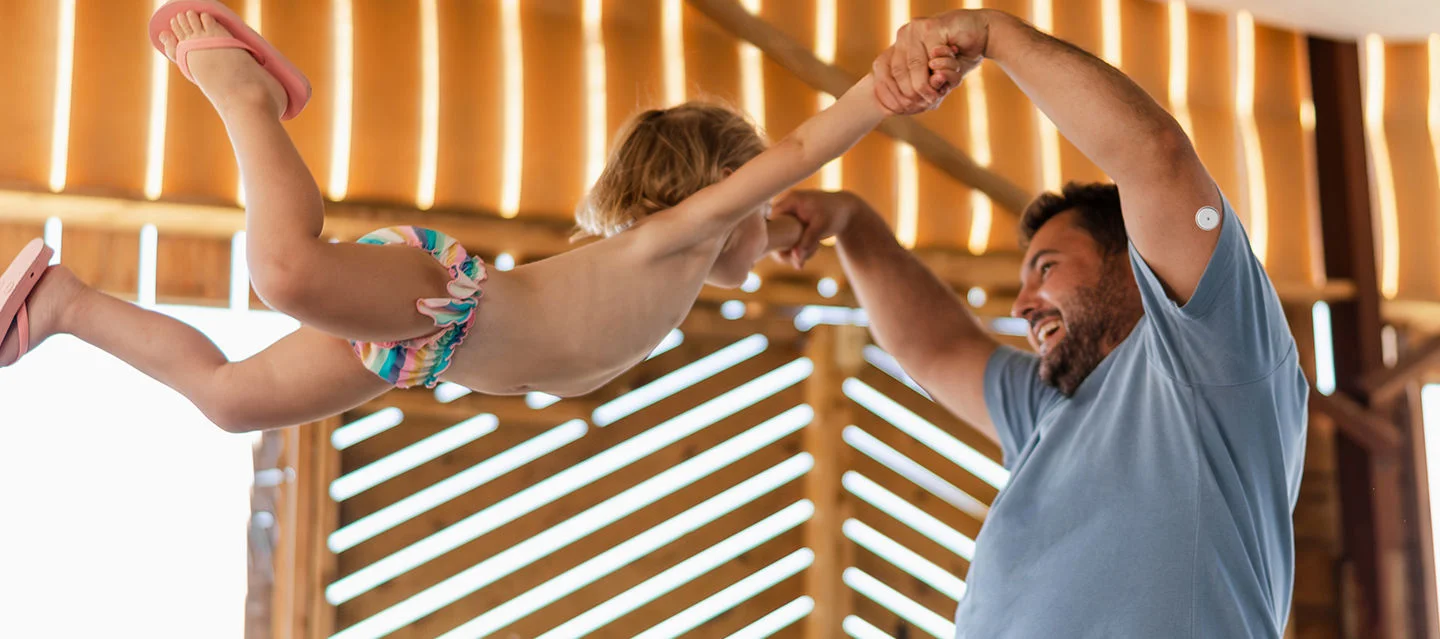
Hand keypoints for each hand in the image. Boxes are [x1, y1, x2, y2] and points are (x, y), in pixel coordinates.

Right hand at [769, 190, 867, 268]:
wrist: (848, 211)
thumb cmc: (835, 214)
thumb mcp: (821, 228)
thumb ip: (807, 243)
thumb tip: (796, 259)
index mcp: (790, 201)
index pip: (771, 221)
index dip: (774, 238)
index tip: (785, 252)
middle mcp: (786, 207)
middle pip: (776, 233)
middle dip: (788, 249)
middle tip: (801, 259)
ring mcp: (789, 216)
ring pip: (783, 240)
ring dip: (797, 250)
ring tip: (815, 249)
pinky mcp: (794, 224)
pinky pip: (791, 240)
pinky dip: (802, 247)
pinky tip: (815, 247)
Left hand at [873, 10, 990, 114]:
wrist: (985, 32)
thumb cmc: (960, 57)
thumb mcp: (936, 76)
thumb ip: (920, 87)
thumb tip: (893, 110)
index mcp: (900, 45)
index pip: (881, 71)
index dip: (889, 94)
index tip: (900, 110)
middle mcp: (904, 34)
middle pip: (897, 72)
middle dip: (910, 93)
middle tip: (925, 103)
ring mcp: (917, 28)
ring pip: (913, 66)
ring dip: (924, 86)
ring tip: (933, 95)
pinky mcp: (932, 27)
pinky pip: (932, 58)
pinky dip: (940, 70)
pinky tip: (943, 77)